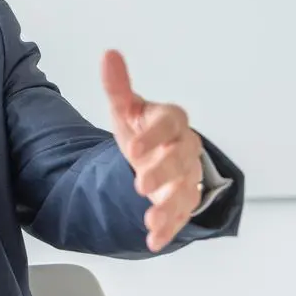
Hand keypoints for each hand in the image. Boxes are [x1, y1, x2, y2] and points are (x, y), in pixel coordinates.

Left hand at [101, 49, 203, 252]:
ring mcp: (187, 177)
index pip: (171, 123)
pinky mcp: (183, 201)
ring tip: (149, 219)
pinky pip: (180, 216)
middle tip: (140, 183)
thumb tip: (109, 55)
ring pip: (185, 192)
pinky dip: (168, 229)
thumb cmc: (142, 129)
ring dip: (168, 207)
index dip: (154, 135)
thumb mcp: (126, 108)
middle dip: (162, 173)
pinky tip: (153, 239)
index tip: (133, 147)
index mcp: (172, 122)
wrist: (153, 156)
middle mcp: (185, 149)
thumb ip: (117, 86)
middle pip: (181, 160)